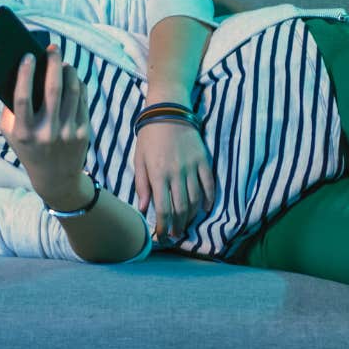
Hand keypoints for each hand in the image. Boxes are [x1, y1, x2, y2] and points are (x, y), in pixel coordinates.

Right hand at [0, 46, 91, 204]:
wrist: (55, 178)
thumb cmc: (28, 148)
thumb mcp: (11, 133)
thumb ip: (11, 108)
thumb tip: (19, 72)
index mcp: (24, 132)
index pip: (23, 98)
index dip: (25, 74)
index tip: (28, 56)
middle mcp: (46, 132)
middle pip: (53, 89)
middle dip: (53, 63)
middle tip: (53, 49)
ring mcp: (67, 132)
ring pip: (72, 91)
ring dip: (69, 71)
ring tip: (64, 62)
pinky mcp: (83, 132)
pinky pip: (82, 100)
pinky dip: (78, 84)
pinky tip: (73, 78)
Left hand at [134, 120, 213, 239]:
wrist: (168, 112)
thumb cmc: (149, 137)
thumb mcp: (139, 160)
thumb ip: (142, 185)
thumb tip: (144, 209)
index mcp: (158, 174)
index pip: (163, 208)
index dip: (163, 226)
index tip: (162, 236)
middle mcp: (176, 173)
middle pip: (181, 208)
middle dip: (178, 226)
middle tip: (176, 235)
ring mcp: (192, 167)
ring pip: (195, 199)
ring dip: (191, 216)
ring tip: (186, 224)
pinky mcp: (204, 160)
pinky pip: (209, 184)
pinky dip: (209, 199)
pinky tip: (204, 208)